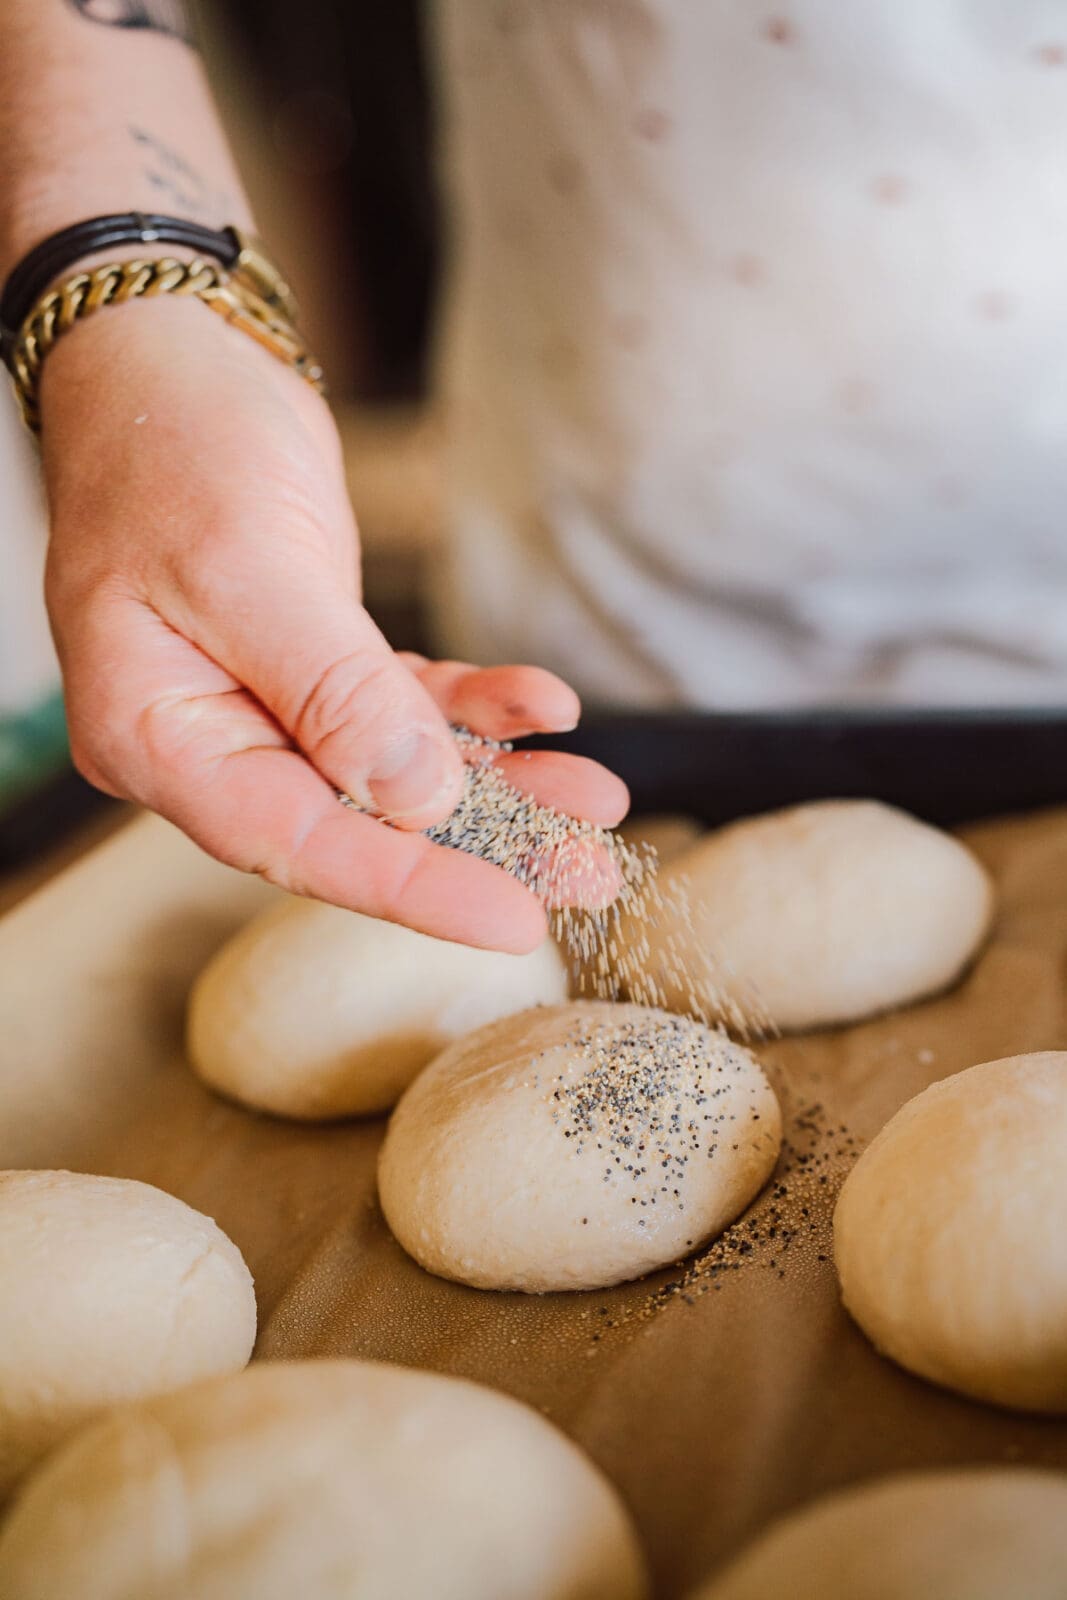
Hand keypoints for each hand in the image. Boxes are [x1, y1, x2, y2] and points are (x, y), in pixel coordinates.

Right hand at [39, 298, 627, 950]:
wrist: (168, 356)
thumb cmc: (171, 446)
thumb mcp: (249, 569)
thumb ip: (334, 694)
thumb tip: (421, 798)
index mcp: (159, 738)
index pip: (295, 841)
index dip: (408, 888)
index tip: (512, 921)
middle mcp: (213, 739)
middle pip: (357, 822)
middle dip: (481, 845)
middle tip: (589, 873)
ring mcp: (267, 705)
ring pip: (397, 771)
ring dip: (501, 782)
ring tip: (598, 799)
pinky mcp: (318, 665)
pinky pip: (408, 706)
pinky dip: (477, 707)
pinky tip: (545, 706)